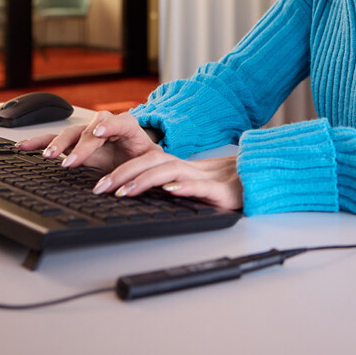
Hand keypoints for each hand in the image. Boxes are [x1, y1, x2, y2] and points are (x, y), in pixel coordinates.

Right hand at [16, 110, 160, 172]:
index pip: (120, 121)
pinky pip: (56, 139)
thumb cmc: (144, 158)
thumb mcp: (152, 161)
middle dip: (80, 145)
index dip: (109, 126)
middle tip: (71, 161)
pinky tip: (24, 146)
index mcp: (129, 127)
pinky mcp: (75, 142)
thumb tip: (141, 181)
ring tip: (49, 155)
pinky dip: (40, 142)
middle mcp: (105, 126)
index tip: (99, 132)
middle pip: (91, 129)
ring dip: (59, 144)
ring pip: (72, 133)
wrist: (138, 155)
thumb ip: (147, 168)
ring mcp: (88, 133)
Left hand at [93, 150, 242, 210]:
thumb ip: (166, 186)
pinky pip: (200, 186)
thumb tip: (132, 192)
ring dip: (145, 180)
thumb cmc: (222, 186)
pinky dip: (185, 186)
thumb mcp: (188, 186)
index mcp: (177, 166)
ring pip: (169, 171)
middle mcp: (186, 168)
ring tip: (125, 191)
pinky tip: (171, 189)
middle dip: (122, 174)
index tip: (98, 183)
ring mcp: (203, 177)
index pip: (144, 162)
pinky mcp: (220, 190)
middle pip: (150, 162)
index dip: (120, 169)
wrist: (257, 182)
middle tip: (99, 188)